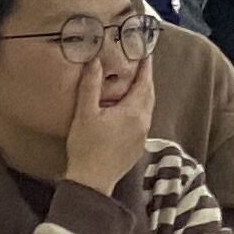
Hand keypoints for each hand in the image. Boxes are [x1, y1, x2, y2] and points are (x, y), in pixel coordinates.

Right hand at [62, 49, 152, 193]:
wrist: (92, 181)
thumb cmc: (86, 146)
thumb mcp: (85, 113)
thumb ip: (91, 86)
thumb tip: (95, 62)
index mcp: (134, 112)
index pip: (145, 83)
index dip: (145, 67)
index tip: (146, 53)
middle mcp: (144, 122)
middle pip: (149, 95)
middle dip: (146, 79)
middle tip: (141, 64)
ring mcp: (142, 136)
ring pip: (147, 108)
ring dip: (143, 94)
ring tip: (134, 83)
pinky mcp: (137, 146)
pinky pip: (142, 121)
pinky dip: (138, 108)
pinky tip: (127, 109)